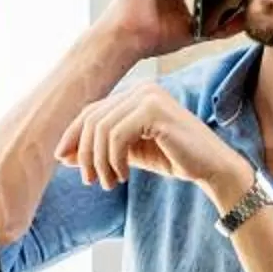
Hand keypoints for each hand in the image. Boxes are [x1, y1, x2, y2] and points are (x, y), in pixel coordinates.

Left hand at [55, 83, 254, 205]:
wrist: (211, 167)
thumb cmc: (172, 158)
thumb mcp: (127, 154)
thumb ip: (99, 149)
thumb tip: (62, 155)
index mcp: (134, 94)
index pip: (91, 111)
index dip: (73, 135)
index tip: (63, 160)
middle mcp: (141, 89)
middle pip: (93, 119)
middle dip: (85, 154)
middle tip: (90, 181)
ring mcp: (149, 96)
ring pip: (102, 129)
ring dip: (100, 161)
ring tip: (109, 183)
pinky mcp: (156, 111)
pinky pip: (117, 135)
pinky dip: (114, 159)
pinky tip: (123, 175)